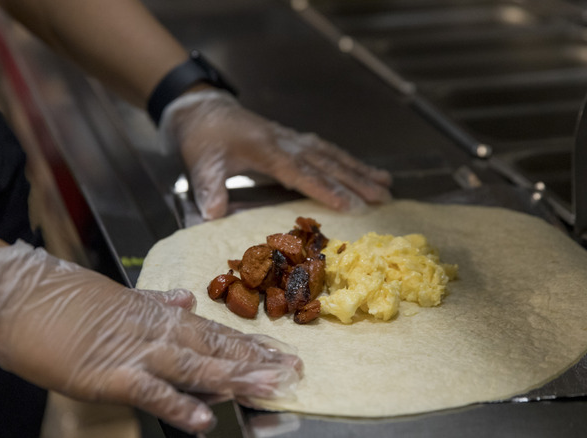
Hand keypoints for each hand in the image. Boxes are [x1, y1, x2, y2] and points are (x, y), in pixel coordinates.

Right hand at [0, 241, 302, 432]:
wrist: (23, 297)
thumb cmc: (69, 300)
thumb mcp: (122, 299)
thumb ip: (156, 301)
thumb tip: (185, 299)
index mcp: (162, 316)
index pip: (218, 331)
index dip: (253, 345)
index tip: (284, 354)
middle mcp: (159, 331)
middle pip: (219, 348)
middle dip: (258, 362)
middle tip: (294, 374)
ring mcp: (137, 352)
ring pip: (197, 366)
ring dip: (235, 378)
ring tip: (270, 388)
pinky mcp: (111, 374)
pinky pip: (153, 392)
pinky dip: (180, 405)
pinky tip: (206, 419)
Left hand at [159, 90, 392, 219]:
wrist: (204, 110)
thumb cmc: (204, 140)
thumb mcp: (200, 164)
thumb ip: (209, 188)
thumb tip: (212, 214)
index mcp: (267, 150)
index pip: (302, 173)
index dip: (326, 189)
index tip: (350, 205)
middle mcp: (287, 143)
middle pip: (327, 163)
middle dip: (357, 182)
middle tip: (383, 198)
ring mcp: (293, 139)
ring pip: (333, 155)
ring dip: (360, 171)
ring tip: (386, 185)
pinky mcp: (294, 139)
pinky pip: (327, 150)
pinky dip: (348, 161)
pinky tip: (364, 170)